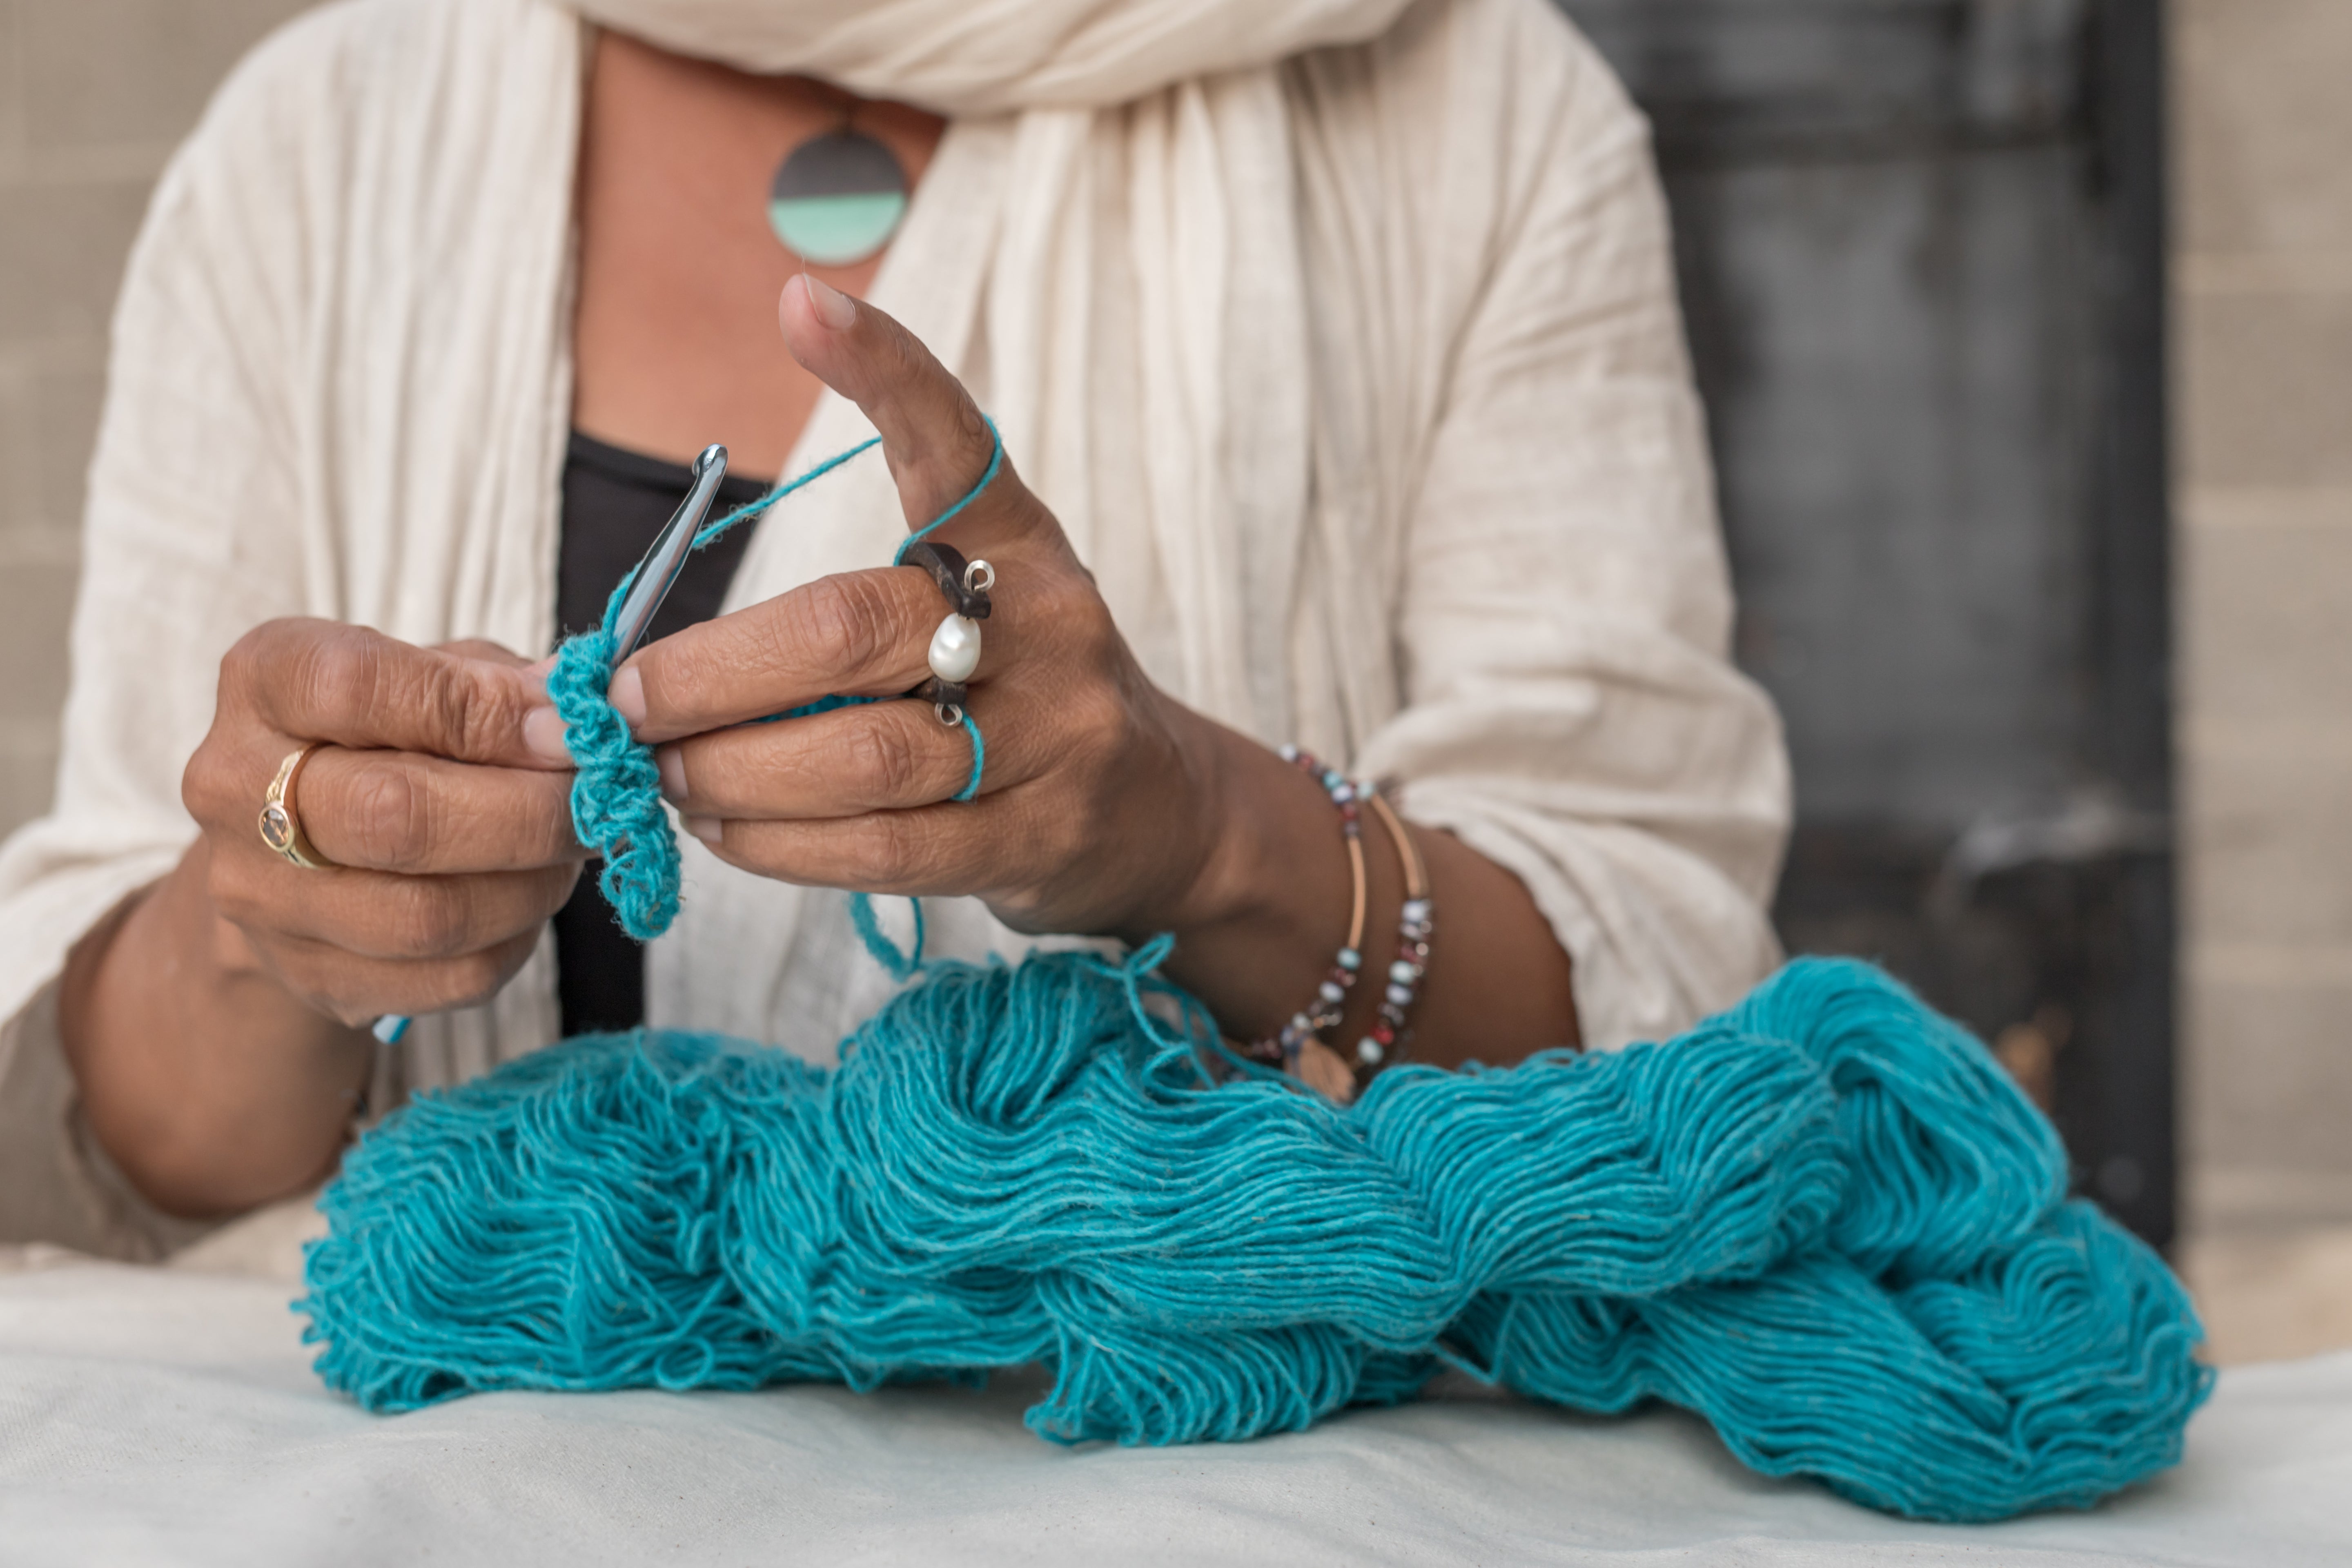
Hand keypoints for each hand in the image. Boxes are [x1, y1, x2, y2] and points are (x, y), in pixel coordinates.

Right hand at [179, 621, 585, 1023]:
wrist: (302, 844)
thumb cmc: (393, 734)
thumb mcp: (437, 672)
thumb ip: (501, 684)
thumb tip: (584, 714)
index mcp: (265, 680)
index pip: (360, 688)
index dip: (484, 711)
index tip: (573, 728)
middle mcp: (234, 787)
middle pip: (396, 816)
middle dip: (529, 814)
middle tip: (601, 802)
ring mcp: (261, 894)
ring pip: (428, 916)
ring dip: (534, 886)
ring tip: (574, 852)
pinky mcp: (309, 976)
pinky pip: (449, 977)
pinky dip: (518, 942)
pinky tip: (532, 901)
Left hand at [614, 275, 1233, 938]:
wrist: (1158, 812)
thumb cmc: (1017, 698)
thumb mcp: (966, 613)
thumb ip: (845, 613)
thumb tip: (655, 653)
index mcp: (1021, 543)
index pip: (954, 443)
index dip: (884, 371)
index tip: (801, 303)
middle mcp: (1046, 626)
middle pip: (850, 630)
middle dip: (709, 673)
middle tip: (623, 702)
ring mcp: (1054, 738)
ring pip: (858, 756)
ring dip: (730, 772)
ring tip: (662, 777)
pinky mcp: (1038, 837)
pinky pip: (881, 848)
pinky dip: (776, 845)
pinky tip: (722, 831)